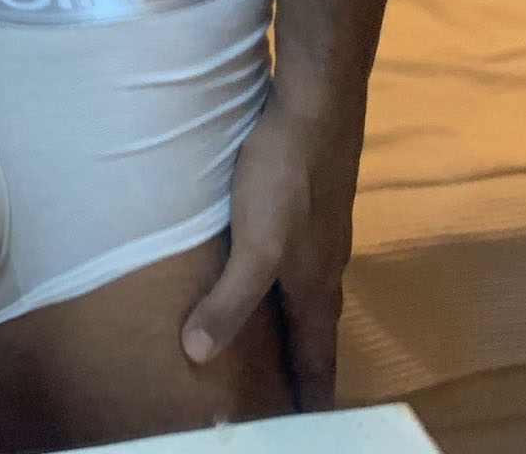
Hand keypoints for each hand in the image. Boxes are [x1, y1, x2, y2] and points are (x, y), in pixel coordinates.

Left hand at [181, 90, 364, 410]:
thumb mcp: (255, 245)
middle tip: (293, 394)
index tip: (311, 426)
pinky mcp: (313, 195)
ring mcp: (324, 227)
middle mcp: (327, 264)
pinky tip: (272, 262)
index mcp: (316, 286)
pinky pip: (303, 253)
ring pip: (313, 288)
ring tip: (280, 336)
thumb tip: (198, 354)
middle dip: (308, 363)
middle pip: (319, 328)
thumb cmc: (285, 177)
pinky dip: (290, 276)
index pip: (318, 357)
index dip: (313, 394)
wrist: (316, 104)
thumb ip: (230, 299)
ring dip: (300, 318)